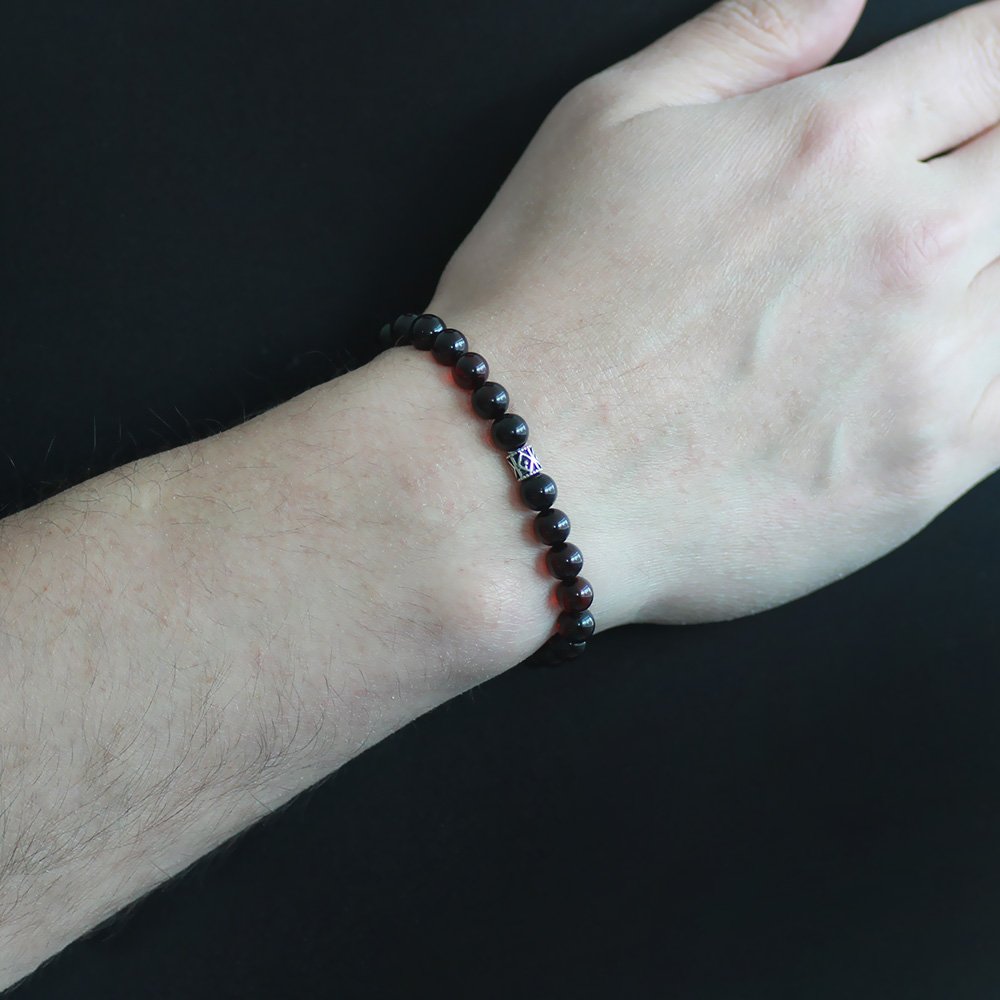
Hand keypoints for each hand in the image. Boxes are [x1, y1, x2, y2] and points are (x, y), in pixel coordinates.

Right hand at [421, 0, 999, 627]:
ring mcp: (925, 367)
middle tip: (949, 184)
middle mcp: (903, 246)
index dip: (999, 56)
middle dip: (999, 156)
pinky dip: (997, 362)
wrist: (515, 475)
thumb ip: (744, 39)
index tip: (984, 80)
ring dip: (992, 260)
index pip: (997, 53)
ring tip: (915, 280)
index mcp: (832, 142)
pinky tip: (942, 357)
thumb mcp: (607, 123)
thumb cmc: (540, 312)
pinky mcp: (921, 470)